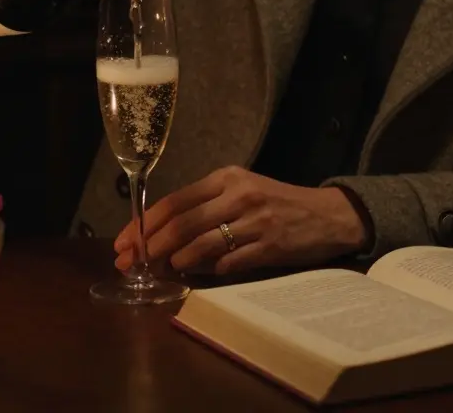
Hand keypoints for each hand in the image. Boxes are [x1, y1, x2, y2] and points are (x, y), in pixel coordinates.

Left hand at [113, 167, 367, 275]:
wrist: (328, 215)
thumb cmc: (276, 203)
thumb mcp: (241, 192)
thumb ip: (205, 208)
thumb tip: (161, 236)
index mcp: (226, 178)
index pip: (175, 200)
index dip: (144, 223)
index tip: (123, 242)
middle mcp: (238, 195)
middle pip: (183, 223)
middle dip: (150, 245)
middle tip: (130, 263)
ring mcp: (255, 221)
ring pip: (203, 243)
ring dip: (176, 259)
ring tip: (161, 269)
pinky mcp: (270, 245)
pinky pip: (230, 262)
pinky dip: (209, 270)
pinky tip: (197, 275)